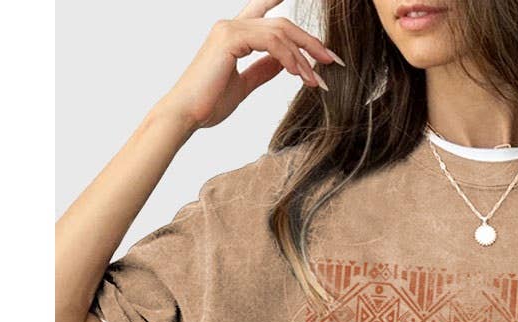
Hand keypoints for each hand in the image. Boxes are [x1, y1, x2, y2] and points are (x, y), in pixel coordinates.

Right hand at [158, 3, 343, 132]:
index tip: (313, 28)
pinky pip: (271, 41)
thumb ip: (263, 70)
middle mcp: (231, 25)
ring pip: (280, 31)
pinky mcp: (229, 39)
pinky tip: (299, 75)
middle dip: (310, 42)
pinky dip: (289, 58)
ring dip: (304, 56)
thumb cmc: (208, 103)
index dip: (287, 10)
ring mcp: (229, 29)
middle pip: (282, 23)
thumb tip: (285, 64)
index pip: (265, 13)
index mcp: (234, 34)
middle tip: (332, 60)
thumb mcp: (244, 85)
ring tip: (316, 80)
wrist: (186, 115)